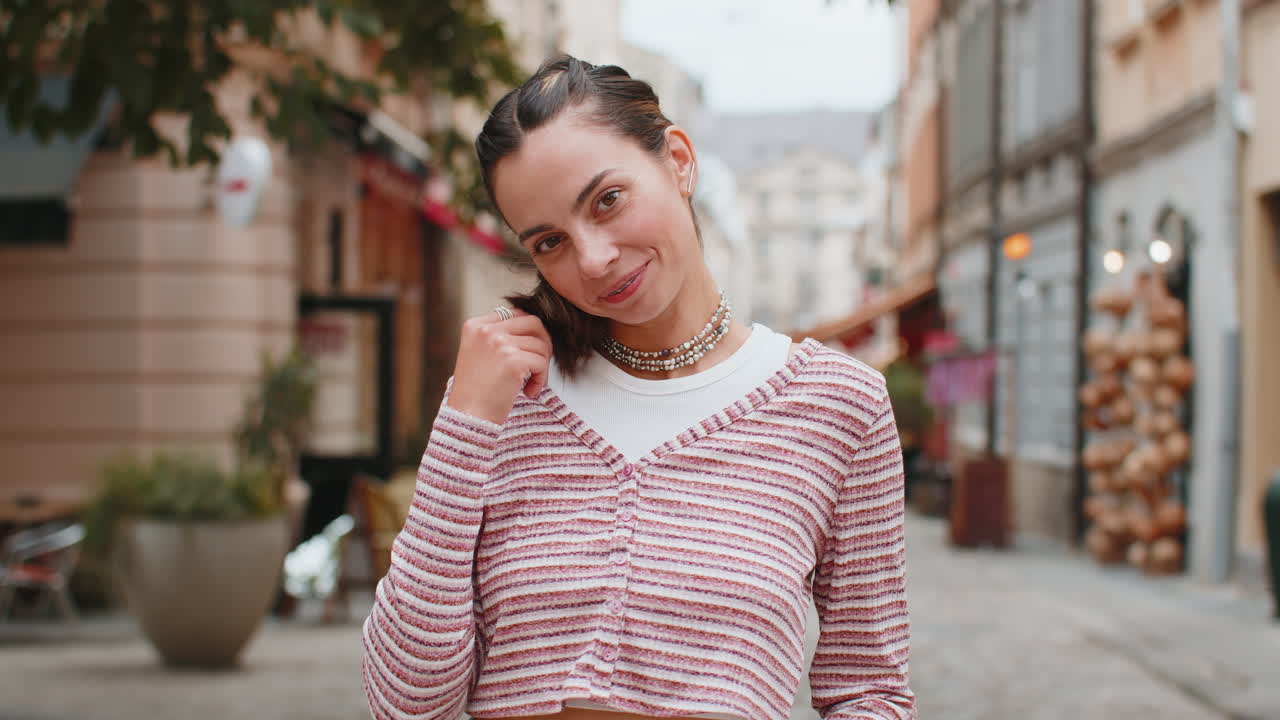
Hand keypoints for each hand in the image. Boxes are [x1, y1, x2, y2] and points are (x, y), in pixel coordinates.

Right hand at [446, 308, 551, 424]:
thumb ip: (498, 337)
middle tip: (538, 365)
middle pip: (533, 323)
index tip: (527, 353)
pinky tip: (528, 392)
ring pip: (541, 345)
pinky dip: (540, 380)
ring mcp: (499, 343)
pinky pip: (541, 363)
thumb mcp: (478, 353)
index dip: (528, 333)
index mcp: (475, 325)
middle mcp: (486, 330)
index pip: (515, 314)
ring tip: (529, 384)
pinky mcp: (513, 360)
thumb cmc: (475, 392)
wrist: (467, 417)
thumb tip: (535, 330)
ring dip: (541, 366)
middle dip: (543, 344)